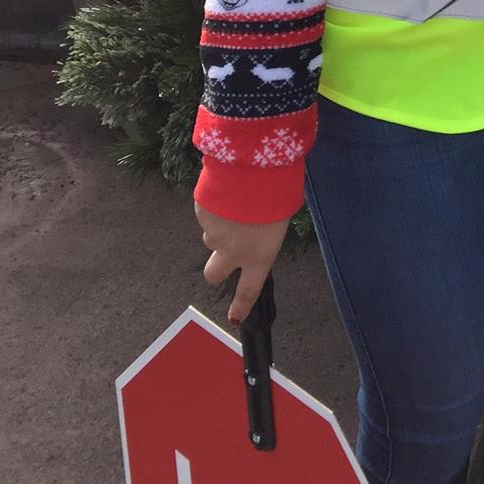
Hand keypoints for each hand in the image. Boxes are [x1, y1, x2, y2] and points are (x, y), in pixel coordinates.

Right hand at [194, 201, 290, 323]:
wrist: (252, 166)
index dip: (241, 306)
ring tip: (235, 204)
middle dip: (218, 266)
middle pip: (214, 273)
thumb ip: (266, 230)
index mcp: (259, 255)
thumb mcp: (282, 215)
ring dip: (219, 227)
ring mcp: (213, 233)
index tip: (234, 317)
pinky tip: (227, 189)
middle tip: (226, 249)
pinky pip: (207, 213)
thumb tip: (257, 228)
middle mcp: (232, 251)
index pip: (249, 290)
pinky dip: (215, 206)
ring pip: (210, 237)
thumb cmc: (278, 189)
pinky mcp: (201, 214)